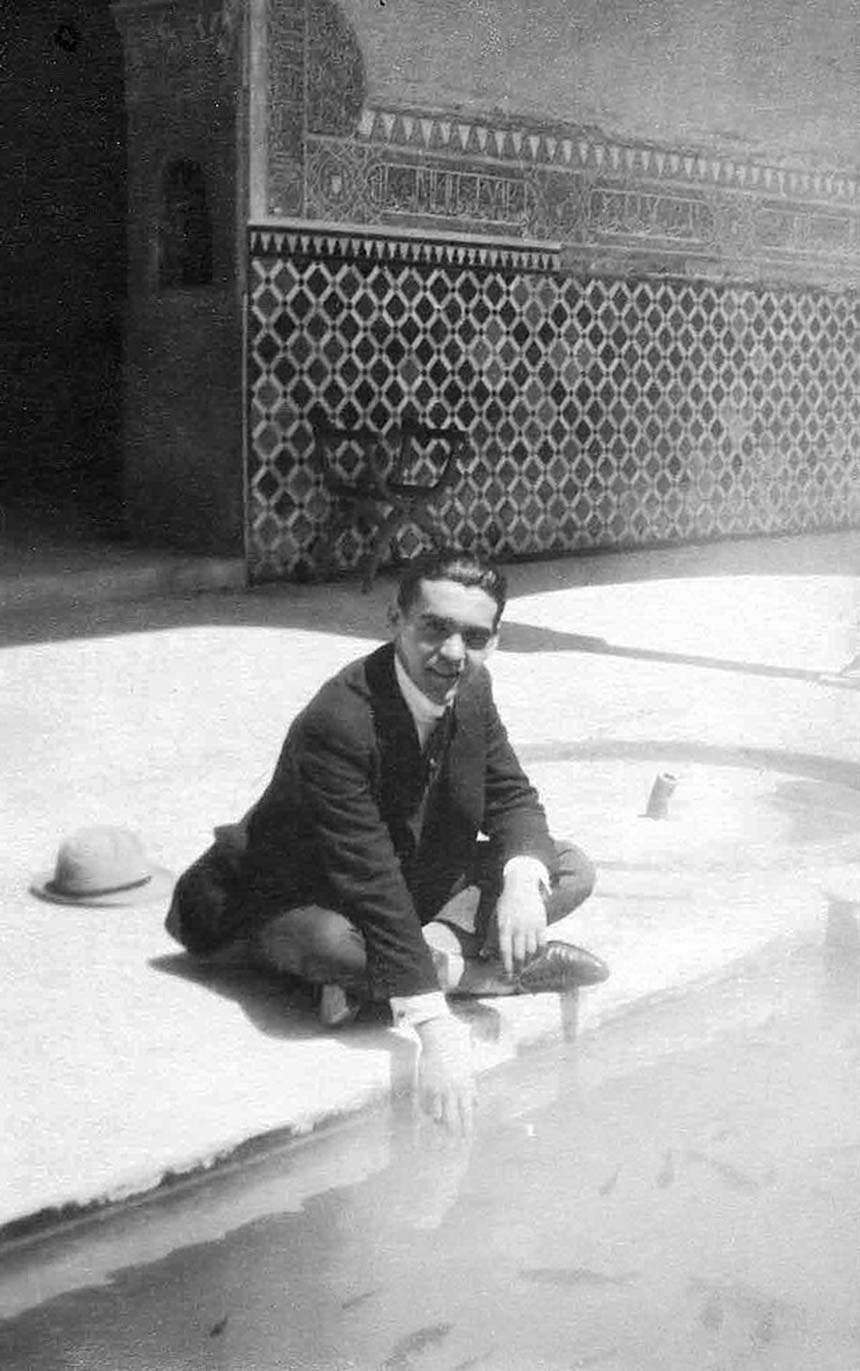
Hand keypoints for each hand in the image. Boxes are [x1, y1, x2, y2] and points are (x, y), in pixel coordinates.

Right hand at [416, 1017, 475, 1135]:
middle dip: (453, 1134)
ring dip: (439, 1127)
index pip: (468, 1114)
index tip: (467, 1140)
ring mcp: (438, 1088)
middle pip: (453, 1118)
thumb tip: (476, 1104)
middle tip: (452, 1147)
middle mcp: (453, 1090)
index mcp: (465, 1086)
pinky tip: (428, 1120)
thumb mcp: (469, 1071)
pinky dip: (428, 1113)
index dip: (467, 1129)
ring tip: (438, 1141)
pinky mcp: (426, 1084)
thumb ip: (472, 1089)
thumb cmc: (457, 1053)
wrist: (441, 1038)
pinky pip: (426, 1104)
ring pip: (438, 1114)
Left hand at [491, 872, 546, 977]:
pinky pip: (542, 944)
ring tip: (524, 967)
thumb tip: (484, 954)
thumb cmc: (506, 904)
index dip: (506, 966)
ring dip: (528, 962)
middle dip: (518, 968)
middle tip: (517, 976)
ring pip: (531, 951)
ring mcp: (530, 926)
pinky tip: (535, 957)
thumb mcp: (495, 919)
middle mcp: (517, 928)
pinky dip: (539, 953)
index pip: (505, 951)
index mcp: (504, 927)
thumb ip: (491, 937)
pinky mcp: (541, 924)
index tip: (506, 977)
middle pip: (519, 954)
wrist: (521, 886)